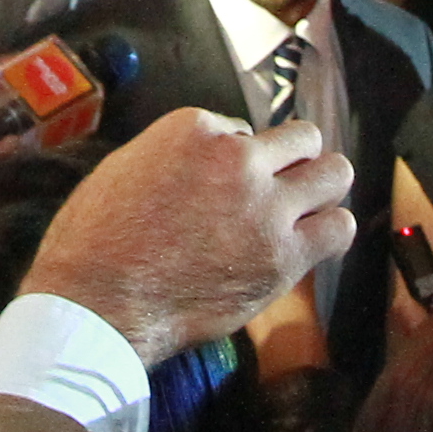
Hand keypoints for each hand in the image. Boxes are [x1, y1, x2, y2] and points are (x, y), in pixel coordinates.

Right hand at [22, 106, 357, 366]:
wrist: (98, 302)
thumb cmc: (94, 241)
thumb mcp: (126, 167)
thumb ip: (175, 155)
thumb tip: (202, 166)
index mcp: (196, 129)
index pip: (243, 129)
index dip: (236, 158)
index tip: (221, 185)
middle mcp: (239, 158)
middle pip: (304, 139)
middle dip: (295, 160)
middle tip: (280, 187)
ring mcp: (266, 207)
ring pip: (335, 174)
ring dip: (321, 190)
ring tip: (304, 210)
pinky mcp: (283, 257)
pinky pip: (338, 229)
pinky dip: (329, 232)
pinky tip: (311, 243)